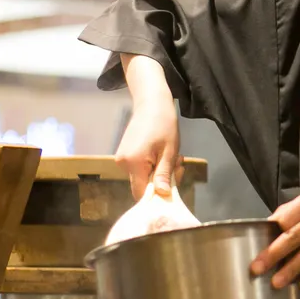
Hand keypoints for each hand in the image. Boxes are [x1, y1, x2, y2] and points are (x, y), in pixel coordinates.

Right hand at [116, 55, 181, 199]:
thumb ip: (164, 175)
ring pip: (142, 177)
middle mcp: (122, 163)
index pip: (141, 194)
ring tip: (173, 157)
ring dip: (159, 172)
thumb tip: (162, 195)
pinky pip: (139, 169)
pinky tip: (163, 154)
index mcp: (133, 163)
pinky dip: (152, 165)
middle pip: (142, 185)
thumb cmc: (164, 124)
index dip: (157, 195)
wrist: (151, 103)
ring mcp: (121, 159)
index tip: (174, 186)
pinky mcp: (124, 154)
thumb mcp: (169, 152)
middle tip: (179, 165)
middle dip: (162, 180)